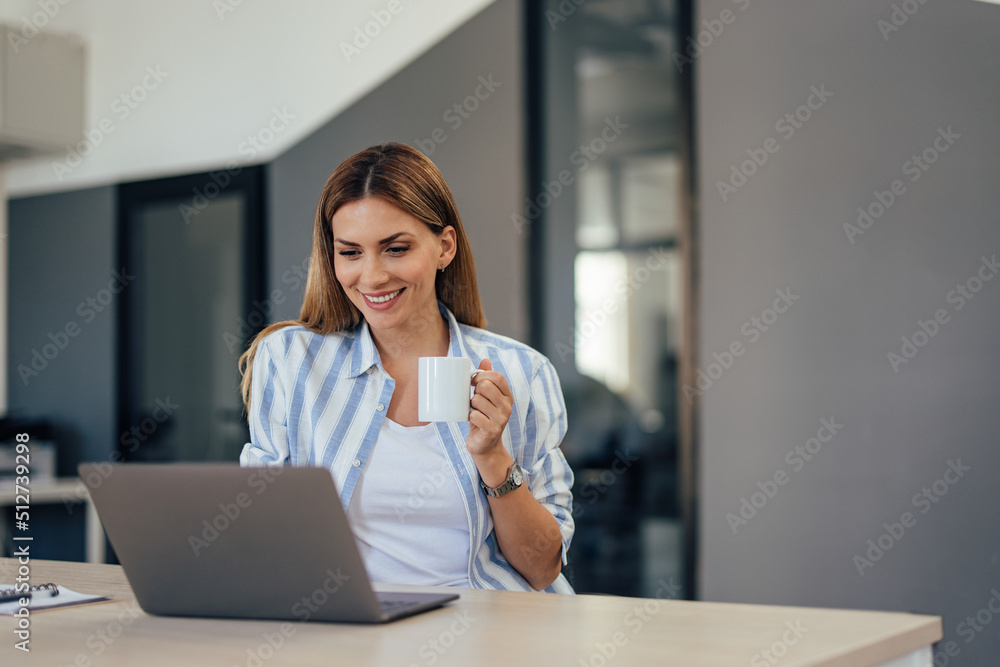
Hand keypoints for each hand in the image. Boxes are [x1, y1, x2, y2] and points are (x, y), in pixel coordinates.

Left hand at [467, 359, 513, 480]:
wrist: (485, 446)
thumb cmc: (484, 418)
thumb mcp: (487, 398)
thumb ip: (487, 378)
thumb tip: (485, 359)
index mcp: (507, 396)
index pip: (497, 376)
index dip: (482, 375)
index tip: (473, 381)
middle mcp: (507, 406)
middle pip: (485, 386)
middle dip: (474, 391)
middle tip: (474, 400)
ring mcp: (501, 419)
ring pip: (477, 400)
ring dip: (470, 405)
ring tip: (474, 412)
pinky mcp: (492, 430)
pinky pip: (474, 415)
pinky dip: (469, 417)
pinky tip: (474, 422)